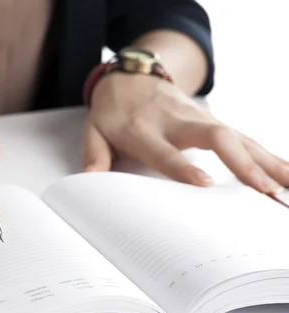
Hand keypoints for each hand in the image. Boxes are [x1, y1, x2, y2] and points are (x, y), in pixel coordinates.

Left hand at [82, 73, 288, 193]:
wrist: (130, 78)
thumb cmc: (112, 111)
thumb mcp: (93, 130)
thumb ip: (94, 154)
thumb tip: (89, 179)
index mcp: (143, 129)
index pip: (165, 150)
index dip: (183, 166)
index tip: (205, 183)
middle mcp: (177, 122)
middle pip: (216, 137)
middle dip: (243, 163)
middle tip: (266, 190)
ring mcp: (199, 119)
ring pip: (239, 137)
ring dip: (268, 162)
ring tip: (288, 190)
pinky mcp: (213, 122)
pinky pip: (245, 139)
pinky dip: (268, 156)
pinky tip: (287, 175)